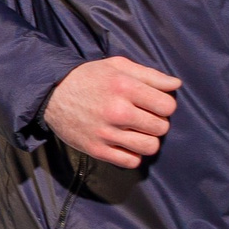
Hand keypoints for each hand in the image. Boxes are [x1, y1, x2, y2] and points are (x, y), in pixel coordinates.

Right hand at [41, 56, 181, 169]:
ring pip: (150, 147)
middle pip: (161, 127)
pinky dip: (132, 155)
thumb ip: (149, 74)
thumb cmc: (88, 78)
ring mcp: (106, 133)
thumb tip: (176, 85)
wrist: (51, 95)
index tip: (154, 105)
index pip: (167, 105)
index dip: (165, 105)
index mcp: (124, 87)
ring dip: (148, 140)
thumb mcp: (117, 66)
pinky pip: (131, 162)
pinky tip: (125, 144)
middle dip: (157, 122)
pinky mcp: (97, 150)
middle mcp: (117, 111)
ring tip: (137, 133)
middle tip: (144, 118)